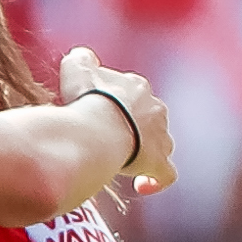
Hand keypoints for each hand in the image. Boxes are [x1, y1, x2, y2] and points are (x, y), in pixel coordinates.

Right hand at [56, 47, 174, 198]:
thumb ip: (80, 59)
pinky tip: (142, 185)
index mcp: (137, 87)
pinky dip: (156, 180)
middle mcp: (154, 109)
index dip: (116, 104)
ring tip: (125, 161)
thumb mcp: (76, 69)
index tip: (99, 113)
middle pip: (149, 117)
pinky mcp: (158, 162)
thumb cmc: (86, 100)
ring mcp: (160, 137)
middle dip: (134, 127)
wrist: (96, 129)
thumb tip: (83, 56)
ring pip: (161, 143)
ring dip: (146, 151)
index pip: (132, 93)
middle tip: (108, 138)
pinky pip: (165, 174)